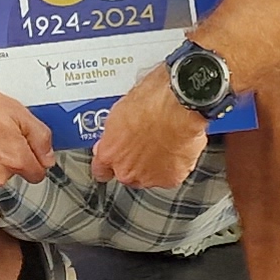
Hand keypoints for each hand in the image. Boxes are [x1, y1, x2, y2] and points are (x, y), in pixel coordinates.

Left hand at [89, 69, 212, 190]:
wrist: (179, 107)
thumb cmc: (153, 101)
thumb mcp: (121, 109)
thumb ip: (115, 130)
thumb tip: (119, 130)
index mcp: (109, 152)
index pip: (100, 170)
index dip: (110, 161)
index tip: (116, 154)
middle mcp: (126, 170)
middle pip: (126, 173)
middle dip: (134, 160)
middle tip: (145, 141)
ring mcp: (149, 177)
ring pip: (149, 176)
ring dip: (154, 163)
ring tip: (164, 141)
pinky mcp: (171, 179)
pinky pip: (170, 174)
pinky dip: (174, 164)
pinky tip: (176, 146)